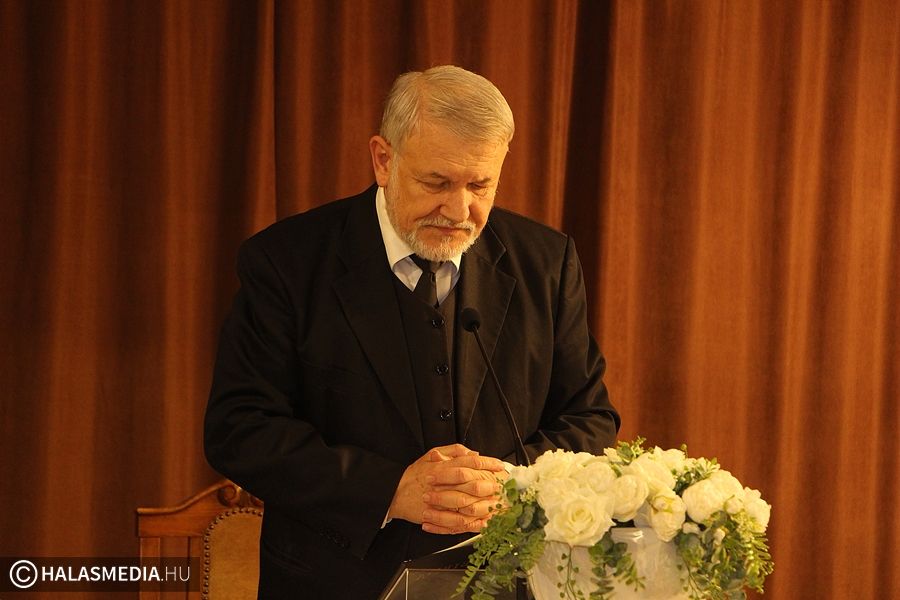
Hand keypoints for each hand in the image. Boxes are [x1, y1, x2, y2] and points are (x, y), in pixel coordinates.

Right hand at [387, 444, 506, 534]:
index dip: (487, 463)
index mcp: (442, 467)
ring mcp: (440, 501)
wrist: (394, 493)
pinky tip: (482, 523)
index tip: (500, 465)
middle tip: (503, 485)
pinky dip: (470, 523)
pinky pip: (457, 522)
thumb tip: (473, 453)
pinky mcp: (437, 516)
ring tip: (498, 505)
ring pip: (466, 504)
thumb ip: (452, 452)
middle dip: (490, 485)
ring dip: (483, 505)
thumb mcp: (430, 455)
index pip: (470, 462)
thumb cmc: (414, 475)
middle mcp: (443, 483)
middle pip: (471, 483)